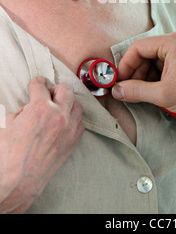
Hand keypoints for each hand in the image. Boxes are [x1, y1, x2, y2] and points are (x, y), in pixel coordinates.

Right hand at [0, 77, 83, 213]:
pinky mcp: (72, 143)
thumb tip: (30, 108)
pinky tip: (64, 122)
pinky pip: (80, 124)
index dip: (37, 82)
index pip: (41, 85)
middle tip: (48, 93)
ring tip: (58, 107)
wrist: (15, 182)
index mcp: (40, 108)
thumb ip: (23, 111)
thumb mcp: (7, 123)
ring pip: (77, 106)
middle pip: (66, 90)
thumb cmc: (6, 154)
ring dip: (68, 104)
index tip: (38, 82)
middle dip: (56, 89)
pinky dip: (73, 120)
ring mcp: (68, 130)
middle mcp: (59, 116)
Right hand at [113, 31, 175, 115]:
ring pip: (153, 59)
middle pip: (146, 53)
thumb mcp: (163, 94)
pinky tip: (154, 89)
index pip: (139, 47)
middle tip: (129, 89)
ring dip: (145, 75)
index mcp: (173, 42)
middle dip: (136, 72)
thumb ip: (136, 91)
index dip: (126, 64)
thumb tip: (118, 90)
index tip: (120, 80)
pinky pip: (163, 62)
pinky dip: (156, 75)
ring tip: (143, 92)